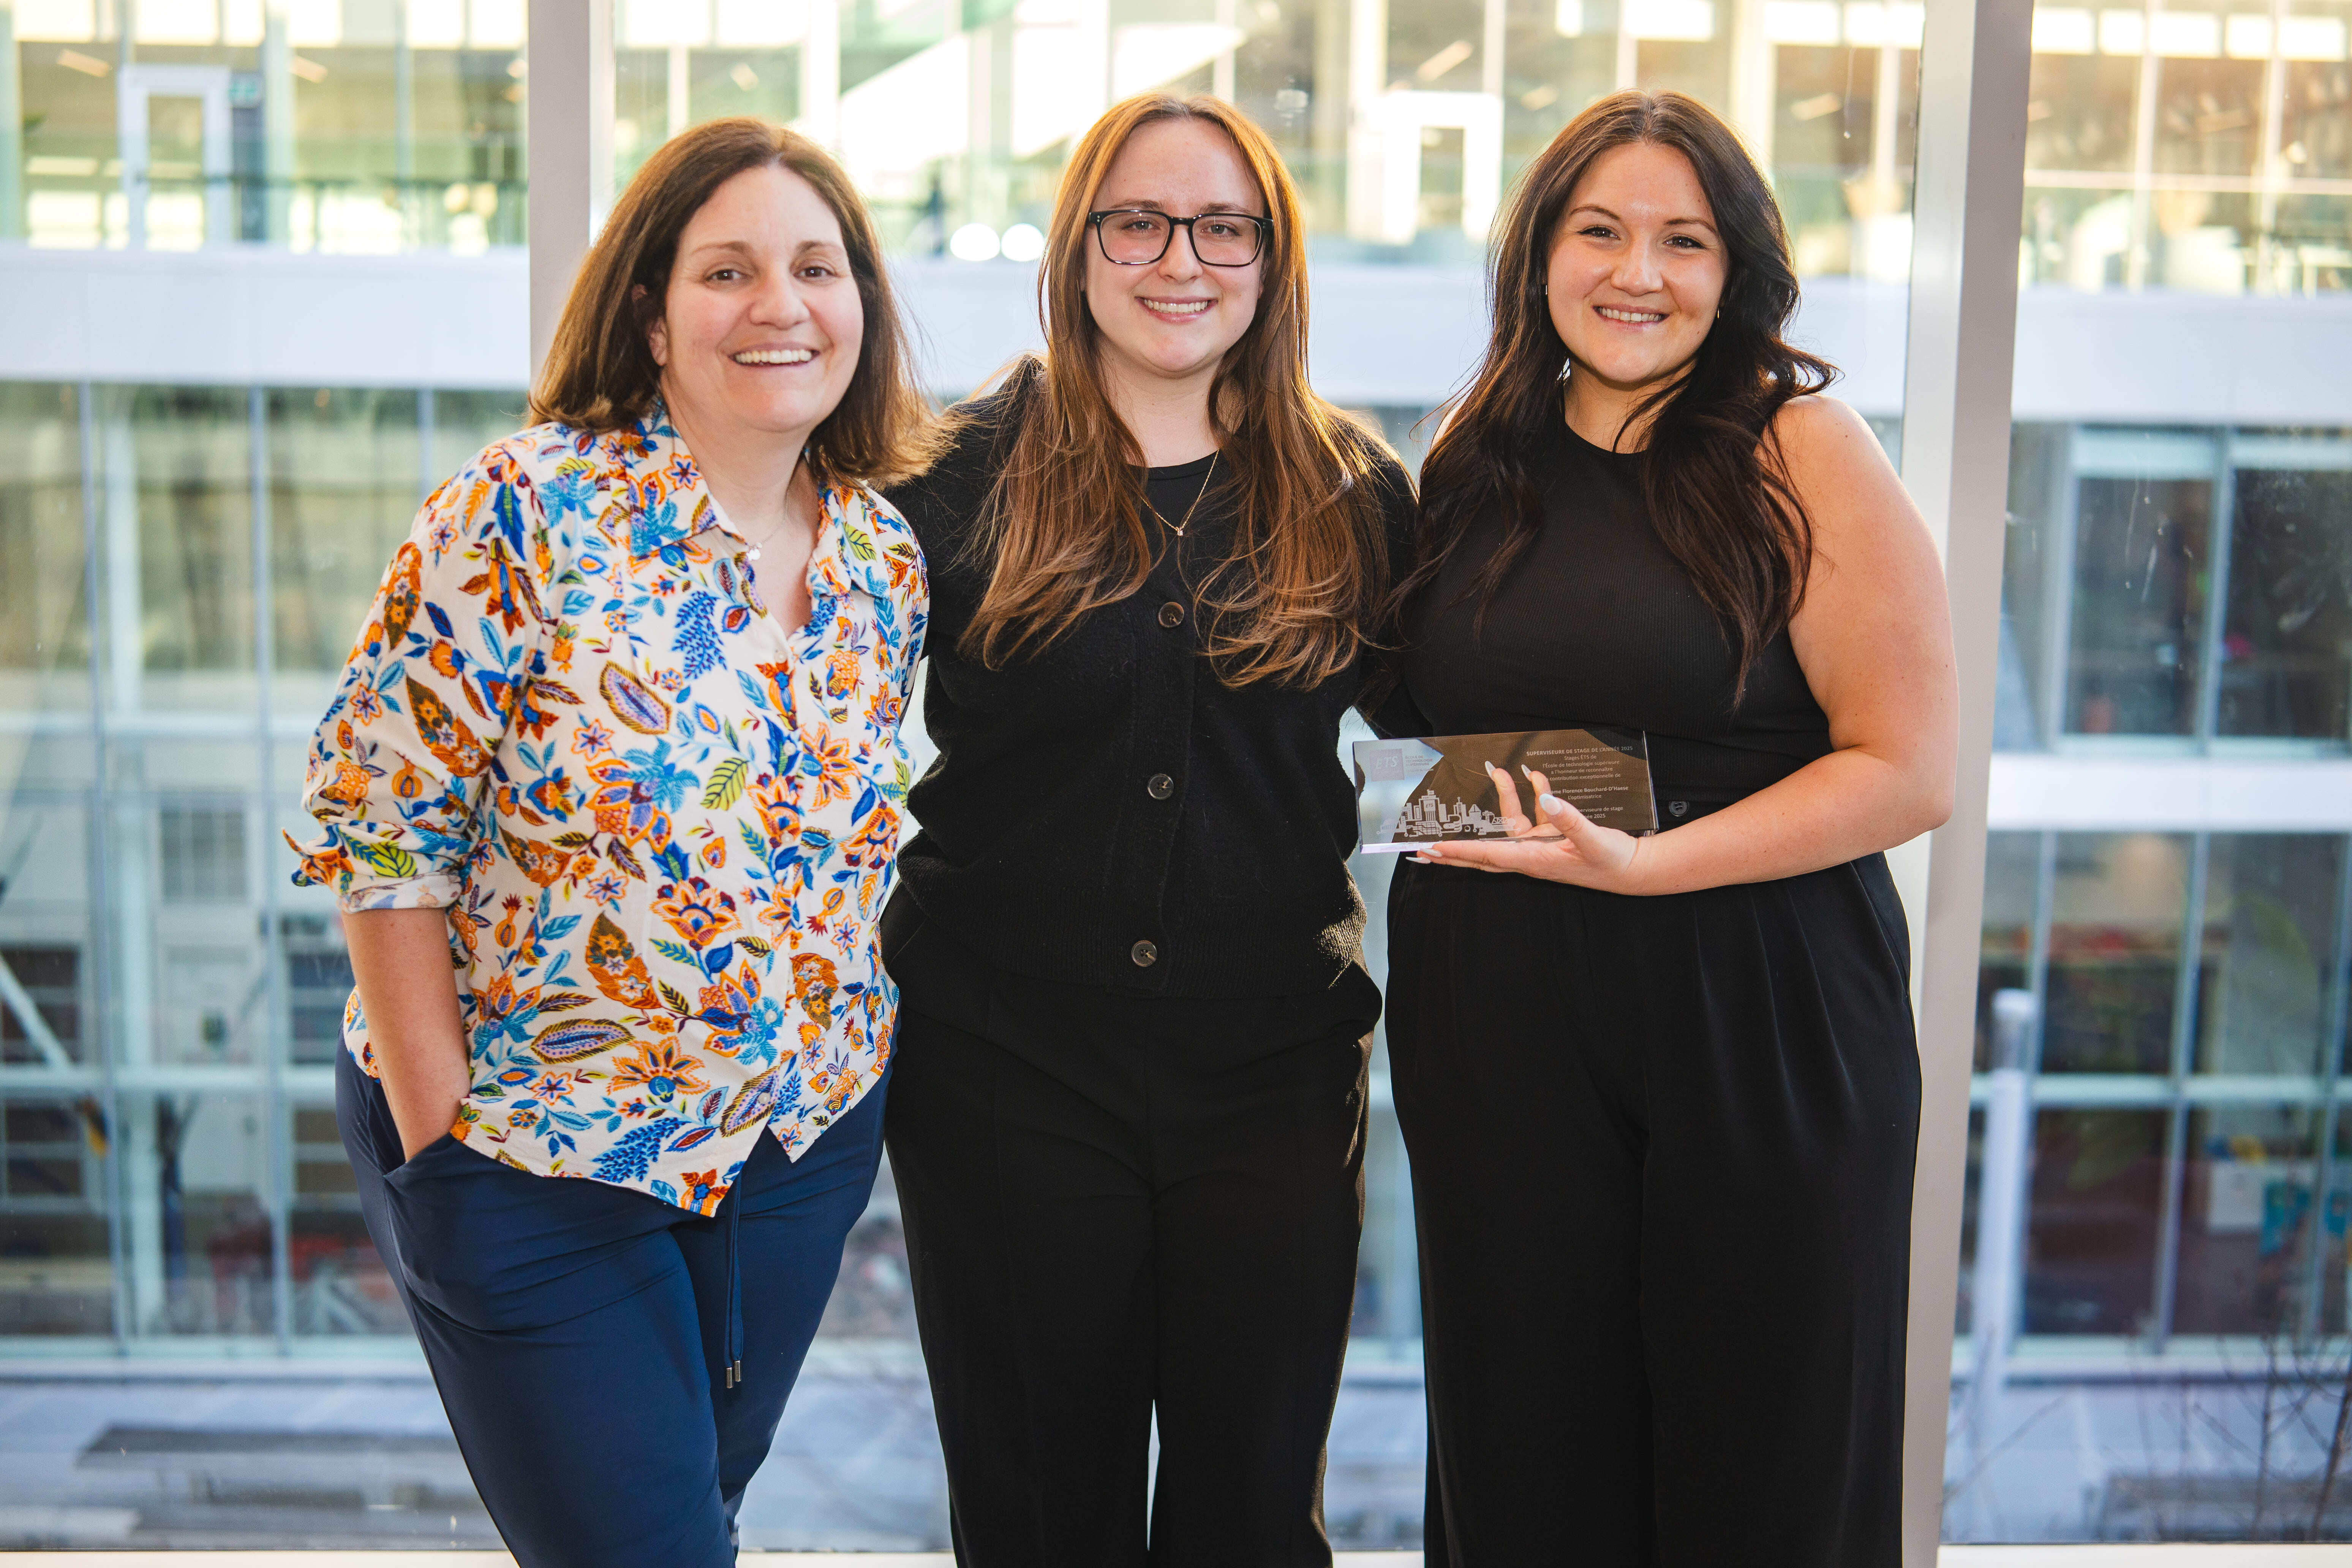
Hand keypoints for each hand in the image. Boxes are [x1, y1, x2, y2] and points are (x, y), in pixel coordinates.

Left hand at [1414, 764, 1651, 892]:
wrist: (1632, 868)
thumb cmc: (1610, 861)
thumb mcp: (1591, 839)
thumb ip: (1569, 818)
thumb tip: (1547, 799)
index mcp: (1532, 860)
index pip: (1484, 854)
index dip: (1455, 851)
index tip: (1428, 849)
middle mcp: (1528, 854)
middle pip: (1480, 850)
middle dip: (1452, 846)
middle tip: (1419, 846)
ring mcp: (1538, 845)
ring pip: (1508, 822)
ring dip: (1505, 796)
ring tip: (1497, 770)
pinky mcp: (1551, 836)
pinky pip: (1534, 814)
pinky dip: (1534, 795)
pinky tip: (1535, 776)